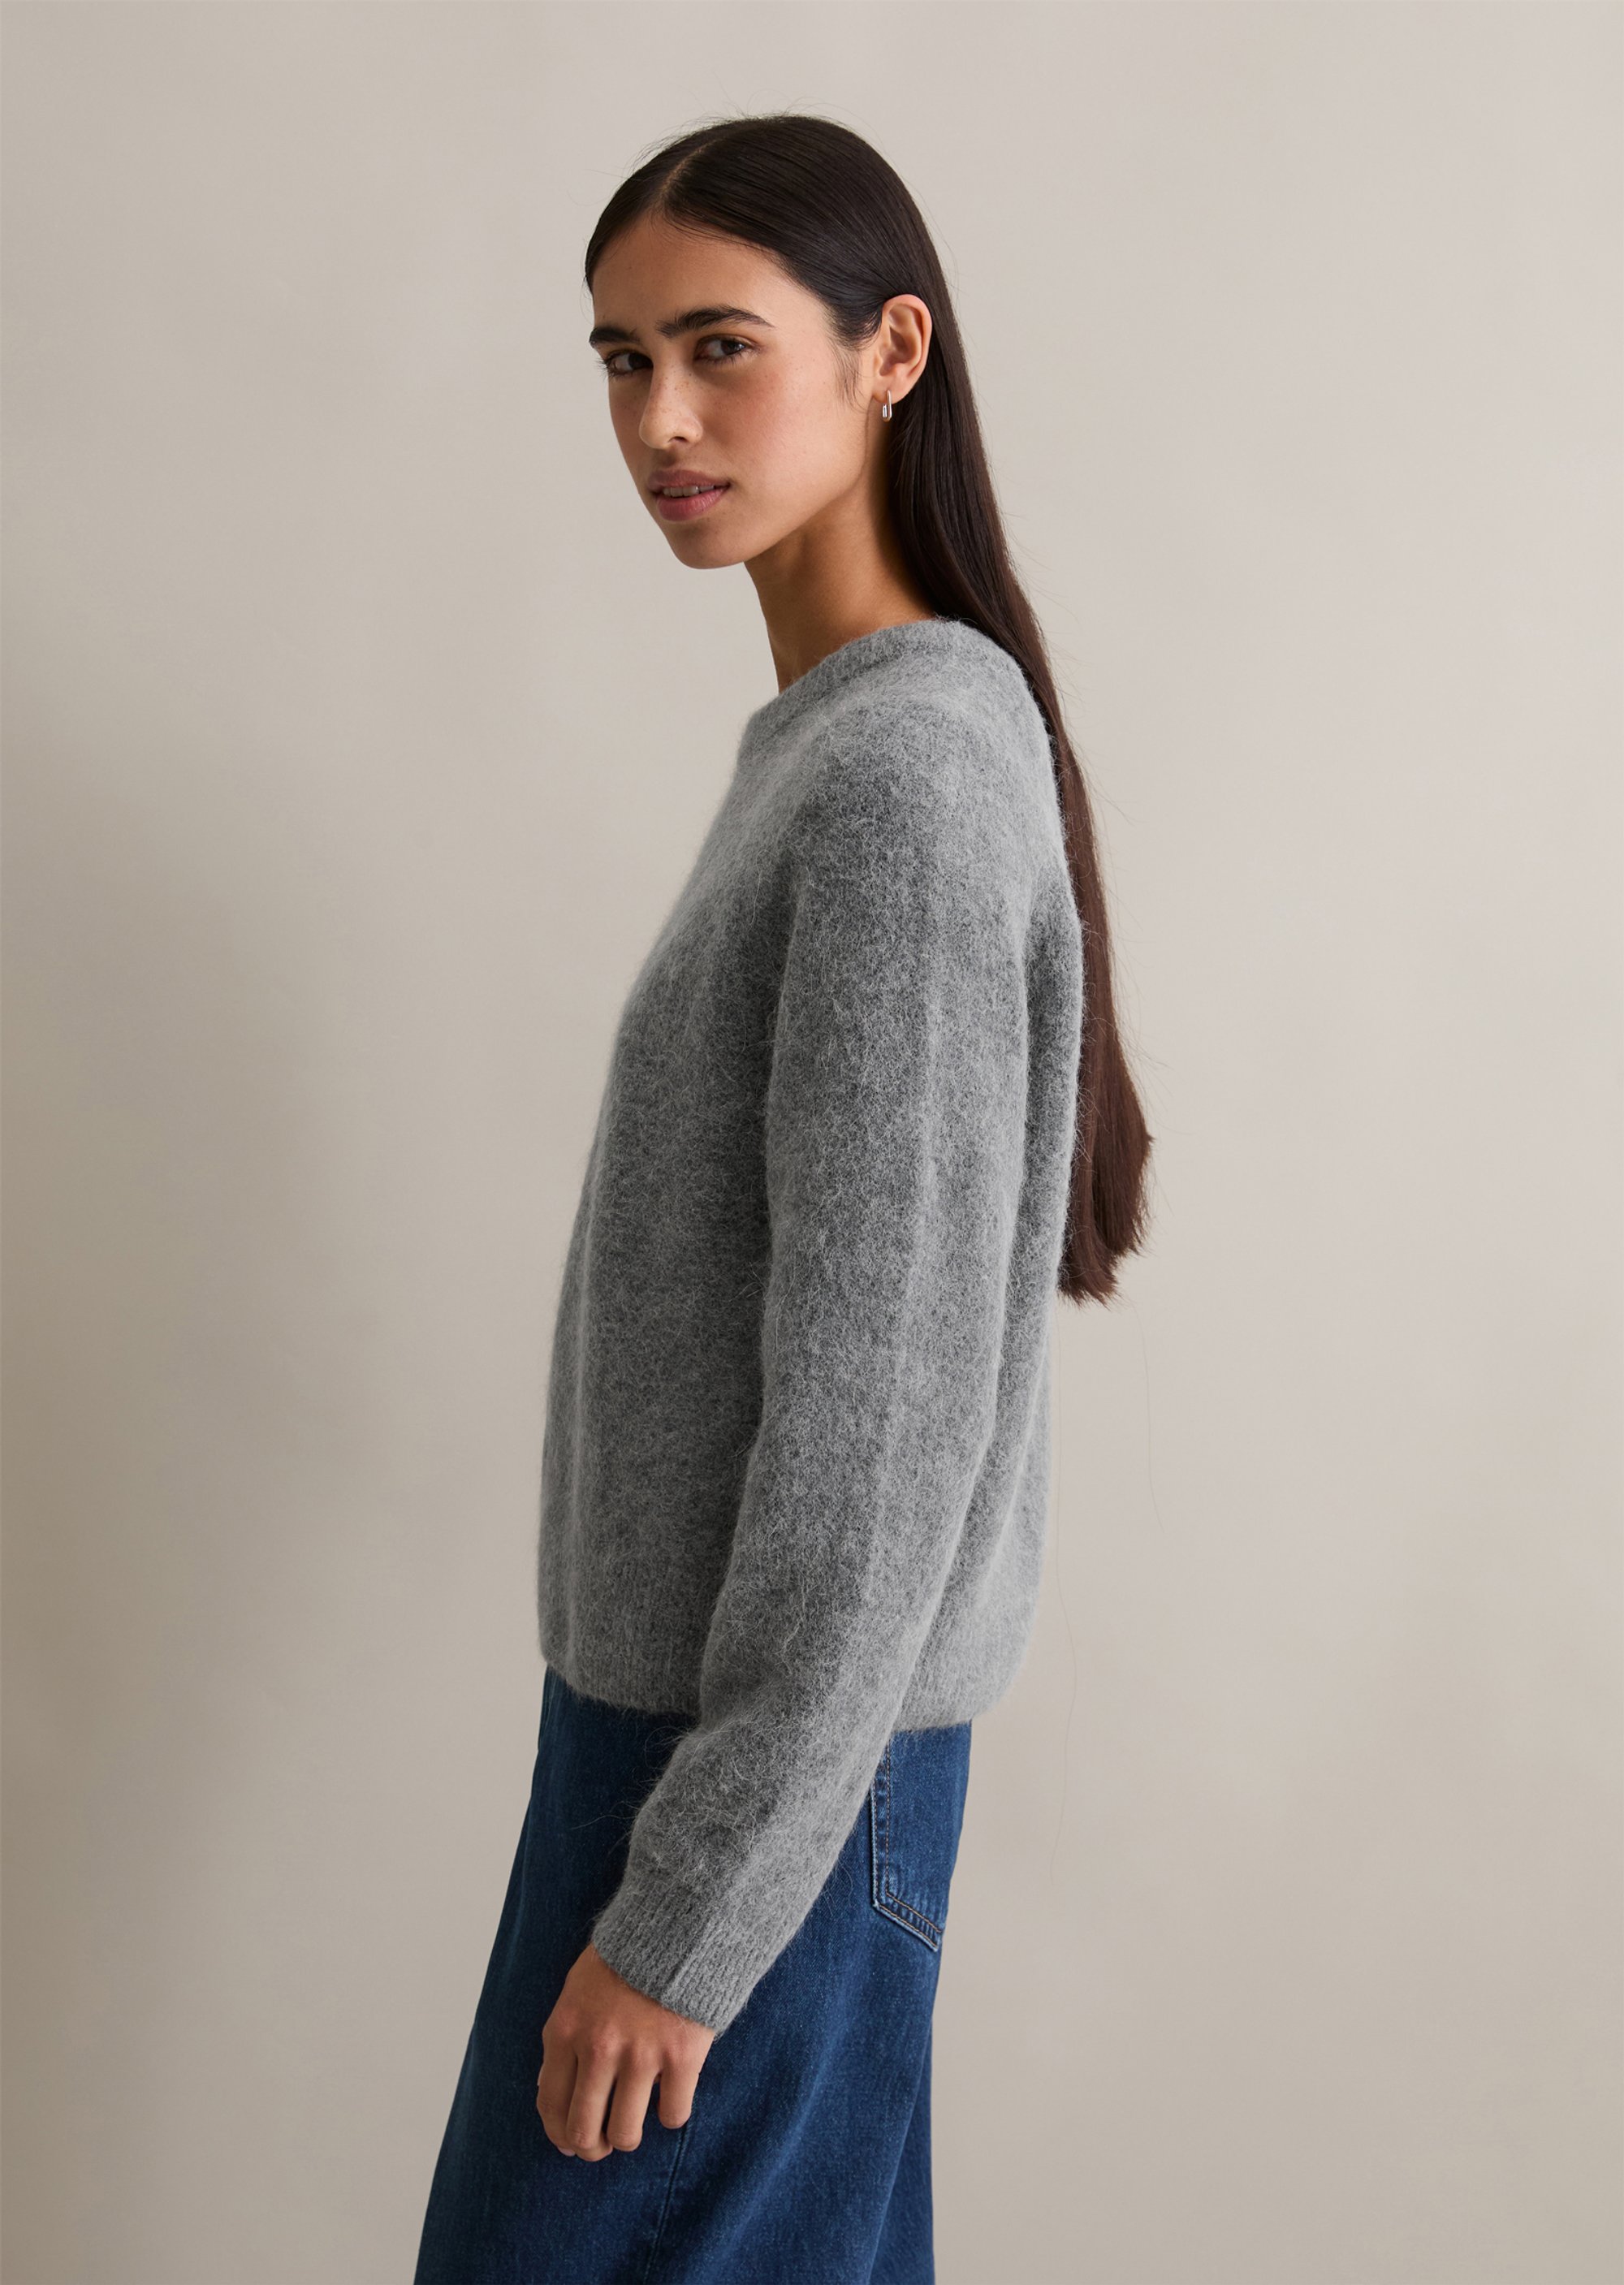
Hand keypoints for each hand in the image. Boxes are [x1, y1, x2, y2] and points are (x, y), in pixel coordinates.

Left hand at [537, 1940, 714, 2159]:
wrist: (678, 1924)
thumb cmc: (624, 1958)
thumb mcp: (577, 1990)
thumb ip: (565, 2038)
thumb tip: (554, 2091)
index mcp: (566, 2029)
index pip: (551, 2104)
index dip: (560, 2134)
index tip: (571, 2142)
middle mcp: (598, 2048)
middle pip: (584, 2130)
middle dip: (592, 2147)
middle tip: (603, 2144)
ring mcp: (641, 2054)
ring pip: (625, 2134)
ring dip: (628, 2137)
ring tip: (635, 2125)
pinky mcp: (682, 2056)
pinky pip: (672, 2115)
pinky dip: (672, 2114)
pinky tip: (672, 2097)